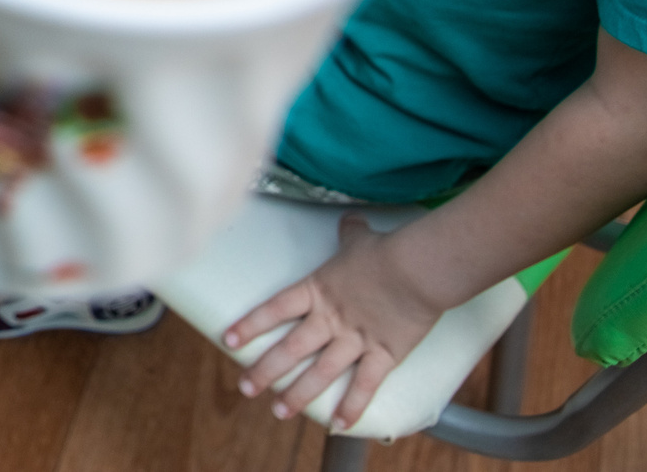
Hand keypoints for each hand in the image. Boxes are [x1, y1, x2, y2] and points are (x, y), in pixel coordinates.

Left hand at [225, 215, 447, 429]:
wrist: (419, 268)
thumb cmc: (387, 251)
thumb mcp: (360, 238)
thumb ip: (349, 233)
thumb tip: (349, 220)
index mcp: (317, 290)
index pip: (274, 309)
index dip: (250, 325)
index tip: (228, 340)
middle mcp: (330, 318)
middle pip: (290, 348)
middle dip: (265, 370)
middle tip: (245, 388)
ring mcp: (356, 339)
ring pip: (320, 373)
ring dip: (298, 394)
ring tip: (279, 412)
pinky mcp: (384, 354)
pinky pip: (365, 385)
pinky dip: (352, 407)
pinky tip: (339, 425)